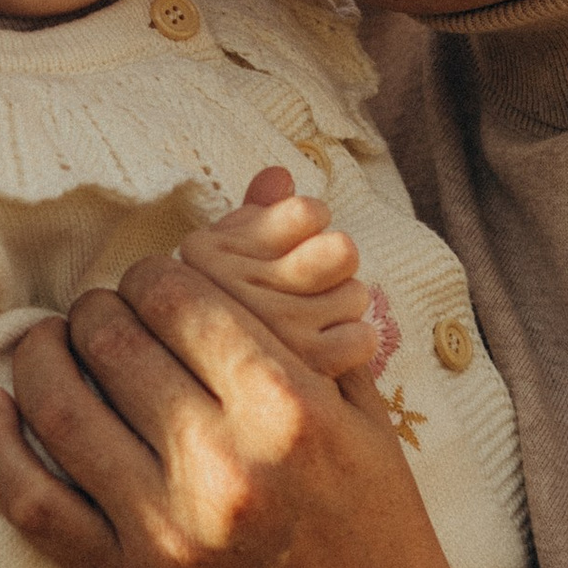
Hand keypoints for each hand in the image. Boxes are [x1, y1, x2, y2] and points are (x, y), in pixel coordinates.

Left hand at [0, 250, 464, 567]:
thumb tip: (268, 186)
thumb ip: (306, 300)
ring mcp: (163, 526)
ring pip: (59, 404)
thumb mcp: (361, 408)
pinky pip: (27, 497)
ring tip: (46, 346)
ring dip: (40, 357)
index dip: (153, 274)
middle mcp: (221, 460)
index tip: (154, 287)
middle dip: (96, 311)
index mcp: (286, 405)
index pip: (177, 294)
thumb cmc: (376, 532)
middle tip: (100, 316)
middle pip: (111, 338)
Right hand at [179, 164, 376, 378]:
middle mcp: (231, 289)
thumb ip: (256, 214)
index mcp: (205, 251)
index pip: (307, 213)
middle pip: (341, 251)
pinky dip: (355, 343)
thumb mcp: (228, 257)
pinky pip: (362, 339)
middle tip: (315, 284)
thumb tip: (279, 174)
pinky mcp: (294, 373)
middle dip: (335, 265)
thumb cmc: (225, 313)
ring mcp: (263, 332)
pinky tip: (328, 349)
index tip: (295, 244)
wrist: (204, 393)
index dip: (313, 224)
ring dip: (343, 307)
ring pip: (356, 294)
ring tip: (316, 322)